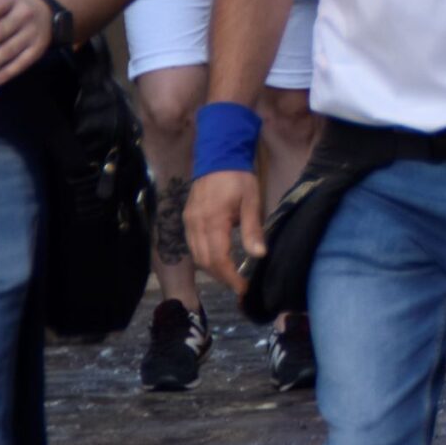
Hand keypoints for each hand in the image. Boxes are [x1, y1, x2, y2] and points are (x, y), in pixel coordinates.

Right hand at [186, 168, 258, 292]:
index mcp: (213, 221)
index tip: (243, 288)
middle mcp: (196, 225)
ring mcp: (188, 222)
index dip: (230, 277)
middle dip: (222, 277)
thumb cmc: (238, 178)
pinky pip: (192, 245)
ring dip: (212, 269)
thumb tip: (259, 255)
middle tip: (238, 284)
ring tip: (230, 275)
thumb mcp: (251, 201)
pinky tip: (218, 259)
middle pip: (205, 262)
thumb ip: (252, 229)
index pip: (219, 259)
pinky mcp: (186, 219)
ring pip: (196, 256)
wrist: (218, 156)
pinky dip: (204, 257)